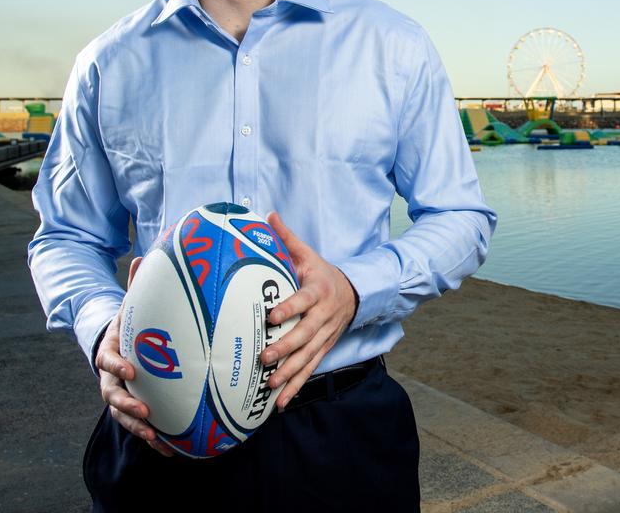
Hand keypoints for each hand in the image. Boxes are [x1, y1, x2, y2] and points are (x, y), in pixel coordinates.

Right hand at [95, 256, 173, 456]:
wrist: (118, 343)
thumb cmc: (131, 325)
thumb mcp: (130, 306)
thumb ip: (136, 287)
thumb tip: (142, 256)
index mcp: (110, 351)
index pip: (108, 361)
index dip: (117, 367)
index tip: (132, 370)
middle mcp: (111, 377)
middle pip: (112, 396)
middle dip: (129, 406)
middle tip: (147, 413)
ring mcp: (120, 395)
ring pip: (124, 416)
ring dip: (140, 429)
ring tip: (158, 439)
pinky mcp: (133, 408)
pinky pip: (140, 426)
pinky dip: (154, 439)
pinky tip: (171, 450)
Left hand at [261, 212, 357, 409]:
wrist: (354, 294)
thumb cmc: (323, 274)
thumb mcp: (309, 255)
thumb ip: (287, 238)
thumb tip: (266, 215)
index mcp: (318, 291)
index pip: (303, 300)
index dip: (289, 307)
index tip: (271, 315)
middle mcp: (323, 317)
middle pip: (304, 334)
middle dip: (285, 348)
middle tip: (265, 356)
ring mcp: (324, 336)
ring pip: (308, 357)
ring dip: (289, 373)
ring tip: (270, 385)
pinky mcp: (323, 350)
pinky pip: (310, 370)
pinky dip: (296, 387)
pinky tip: (279, 403)